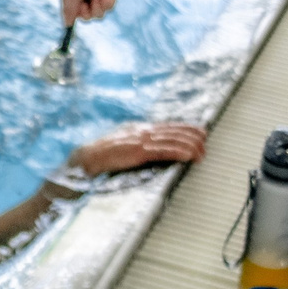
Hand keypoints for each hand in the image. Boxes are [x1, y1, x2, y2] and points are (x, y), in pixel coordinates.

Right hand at [60, 0, 126, 23]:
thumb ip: (69, 9)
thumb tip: (67, 25)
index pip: (70, 12)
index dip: (75, 14)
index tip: (80, 11)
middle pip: (85, 17)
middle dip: (88, 12)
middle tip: (89, 1)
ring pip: (98, 14)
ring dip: (99, 5)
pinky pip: (109, 7)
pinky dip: (108, 0)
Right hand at [73, 122, 206, 175]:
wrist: (82, 162)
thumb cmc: (98, 160)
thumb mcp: (119, 149)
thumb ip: (134, 148)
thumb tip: (150, 152)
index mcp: (136, 130)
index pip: (166, 127)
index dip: (185, 128)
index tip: (200, 131)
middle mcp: (139, 132)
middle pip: (171, 131)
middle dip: (191, 136)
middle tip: (206, 142)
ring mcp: (138, 141)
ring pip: (170, 140)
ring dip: (189, 145)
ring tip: (202, 151)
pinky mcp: (136, 153)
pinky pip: (162, 151)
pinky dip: (178, 152)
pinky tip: (190, 155)